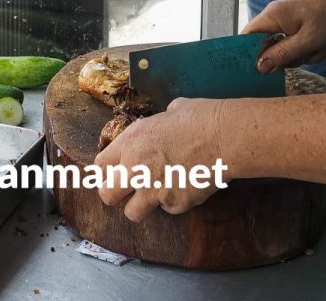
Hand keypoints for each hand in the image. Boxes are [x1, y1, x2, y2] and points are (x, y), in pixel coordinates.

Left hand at [95, 98, 229, 221]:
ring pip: (133, 213)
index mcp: (131, 142)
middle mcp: (136, 168)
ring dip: (142, 205)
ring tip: (157, 192)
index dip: (106, 171)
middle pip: (108, 195)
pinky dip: (175, 201)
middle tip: (126, 191)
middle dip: (114, 194)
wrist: (224, 136)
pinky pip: (168, 209)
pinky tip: (187, 186)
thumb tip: (164, 123)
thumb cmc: (200, 117)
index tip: (112, 174)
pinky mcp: (176, 204)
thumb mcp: (169, 112)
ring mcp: (155, 190)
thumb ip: (157, 127)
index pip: (101, 165)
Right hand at [242, 0, 325, 72]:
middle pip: (270, 47)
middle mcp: (276, 17)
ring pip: (288, 48)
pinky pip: (299, 43)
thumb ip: (282, 54)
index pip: (247, 37)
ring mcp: (288, 20)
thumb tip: (259, 67)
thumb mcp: (308, 40)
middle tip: (310, 54)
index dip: (250, 55)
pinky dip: (314, 48)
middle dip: (291, 57)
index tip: (263, 71)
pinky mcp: (300, 23)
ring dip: (308, 54)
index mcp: (272, 16)